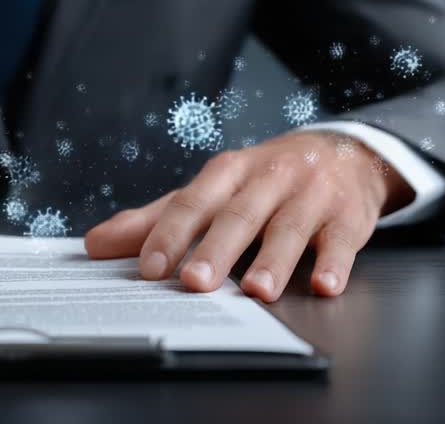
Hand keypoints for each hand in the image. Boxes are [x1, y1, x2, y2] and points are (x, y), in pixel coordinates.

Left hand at [84, 131, 413, 300]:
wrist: (346, 153)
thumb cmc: (264, 179)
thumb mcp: (212, 190)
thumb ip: (157, 217)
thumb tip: (95, 244)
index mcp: (228, 172)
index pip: (192, 203)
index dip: (169, 235)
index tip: (148, 268)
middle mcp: (268, 179)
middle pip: (238, 216)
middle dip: (216, 249)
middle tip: (193, 283)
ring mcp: (310, 196)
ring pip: (290, 228)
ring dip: (274, 260)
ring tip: (258, 291)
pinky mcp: (348, 217)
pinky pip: (342, 241)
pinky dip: (334, 263)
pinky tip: (324, 285)